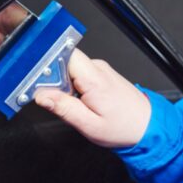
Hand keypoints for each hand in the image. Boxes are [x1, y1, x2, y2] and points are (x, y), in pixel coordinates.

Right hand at [0, 3, 150, 148]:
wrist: (149, 127)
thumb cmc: (124, 128)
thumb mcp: (89, 125)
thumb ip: (63, 108)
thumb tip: (41, 96)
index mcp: (94, 78)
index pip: (62, 55)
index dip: (44, 64)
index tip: (33, 78)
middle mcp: (97, 68)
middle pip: (61, 60)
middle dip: (47, 76)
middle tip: (43, 95)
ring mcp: (99, 70)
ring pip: (67, 67)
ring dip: (58, 82)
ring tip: (58, 100)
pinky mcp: (99, 75)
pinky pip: (75, 73)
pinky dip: (67, 84)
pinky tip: (69, 99)